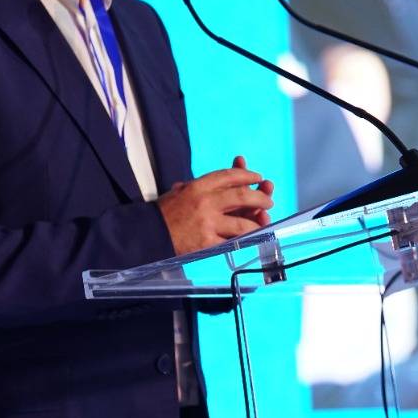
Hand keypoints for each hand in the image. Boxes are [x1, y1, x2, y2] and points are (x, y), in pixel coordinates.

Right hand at [158, 157, 274, 254]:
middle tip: (269, 199)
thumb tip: (224, 182)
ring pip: (242, 223)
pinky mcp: (207, 243)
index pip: (229, 176)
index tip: (257, 177)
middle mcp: (206, 202)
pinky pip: (232, 242)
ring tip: (264, 221)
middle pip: (242, 196)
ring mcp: (208, 223)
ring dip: (257, 223)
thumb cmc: (162, 212)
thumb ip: (200, 187)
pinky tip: (252, 238)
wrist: (148, 233)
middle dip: (260, 197)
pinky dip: (244, 241)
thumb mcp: (179, 192)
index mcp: (198, 187)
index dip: (247, 175)